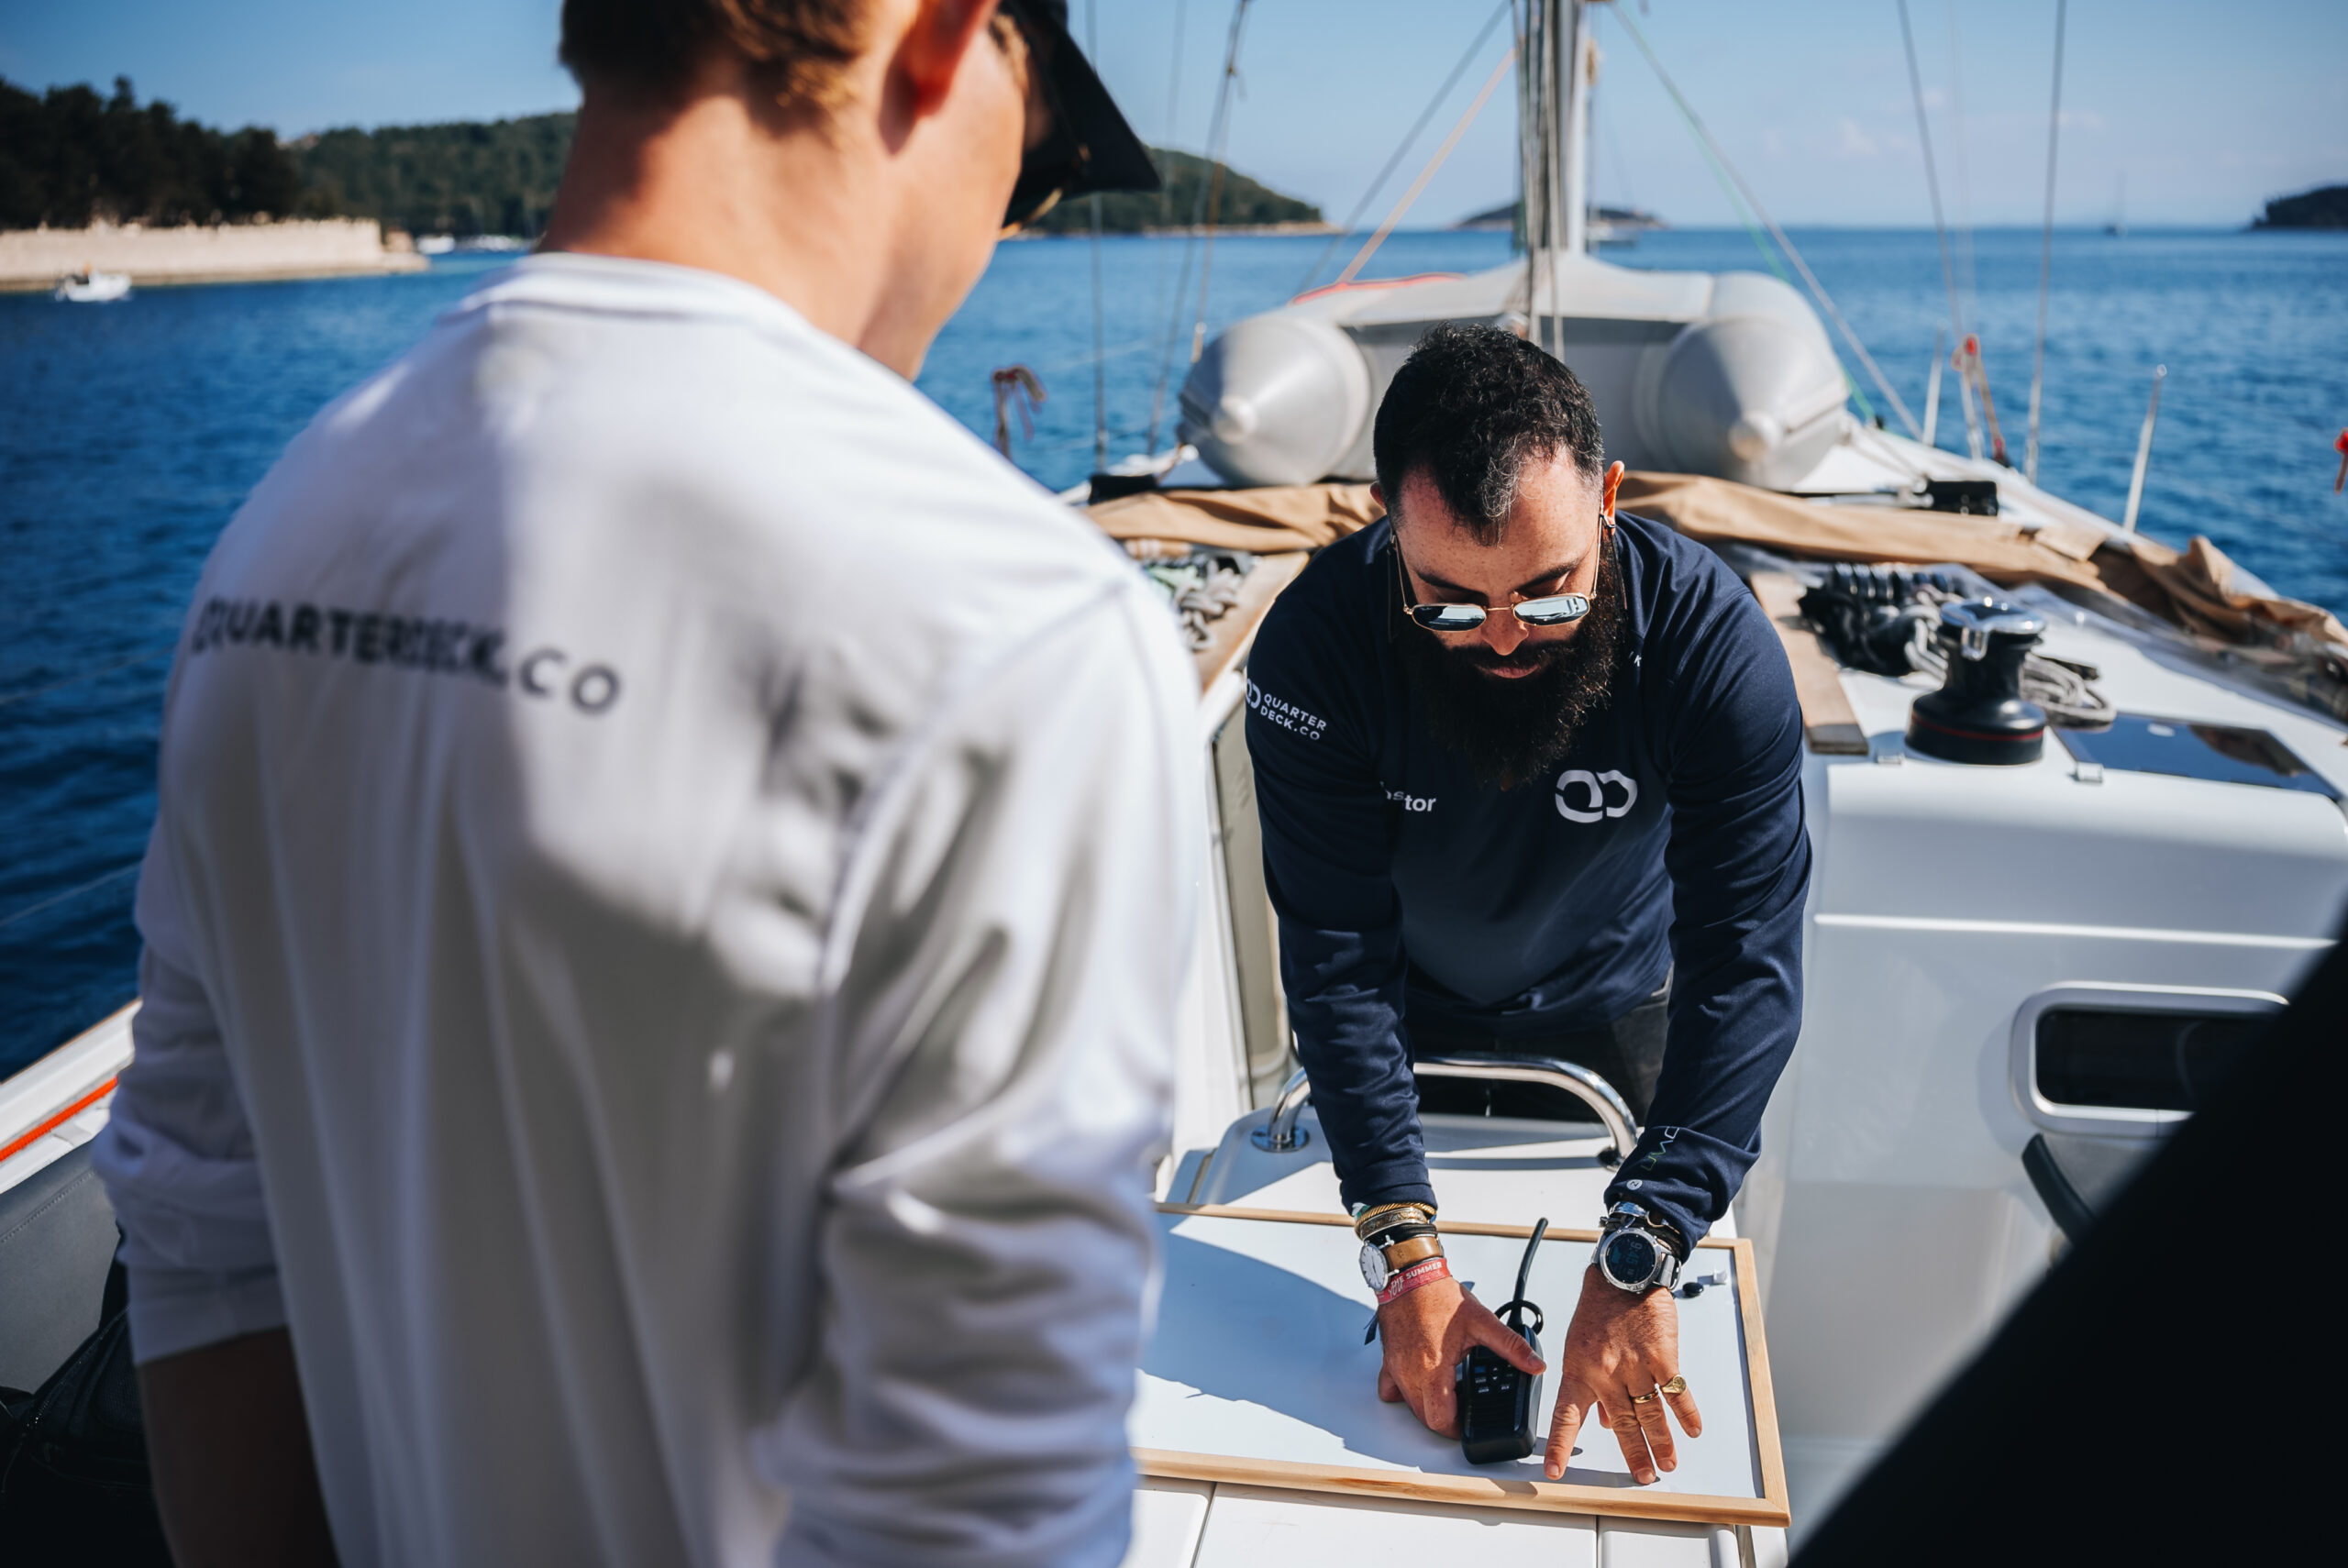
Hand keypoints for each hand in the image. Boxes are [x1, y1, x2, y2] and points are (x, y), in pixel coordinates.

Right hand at [1375, 1275, 1545, 1436]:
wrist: (1410, 1277)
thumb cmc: (1438, 1296)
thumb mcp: (1481, 1321)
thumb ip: (1510, 1347)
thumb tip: (1535, 1365)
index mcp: (1434, 1368)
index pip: (1440, 1419)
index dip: (1457, 1428)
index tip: (1468, 1422)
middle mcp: (1411, 1373)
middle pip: (1425, 1418)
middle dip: (1445, 1419)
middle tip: (1462, 1407)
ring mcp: (1397, 1368)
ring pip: (1410, 1406)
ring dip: (1428, 1407)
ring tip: (1447, 1390)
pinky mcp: (1389, 1361)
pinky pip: (1391, 1391)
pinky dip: (1406, 1393)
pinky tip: (1422, 1381)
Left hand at [1542, 1265, 1701, 1482]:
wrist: (1624, 1273)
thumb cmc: (1599, 1309)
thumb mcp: (1579, 1346)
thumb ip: (1589, 1386)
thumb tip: (1601, 1422)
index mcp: (1579, 1370)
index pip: (1565, 1417)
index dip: (1560, 1446)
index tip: (1556, 1473)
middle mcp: (1605, 1372)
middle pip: (1622, 1425)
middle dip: (1633, 1455)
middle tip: (1643, 1476)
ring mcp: (1635, 1365)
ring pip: (1650, 1414)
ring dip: (1662, 1442)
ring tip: (1668, 1462)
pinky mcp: (1662, 1356)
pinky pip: (1676, 1392)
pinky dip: (1686, 1414)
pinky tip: (1692, 1431)